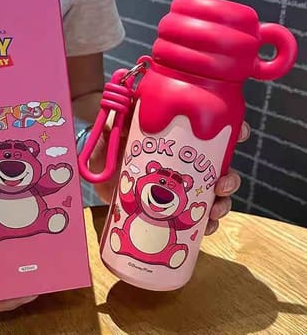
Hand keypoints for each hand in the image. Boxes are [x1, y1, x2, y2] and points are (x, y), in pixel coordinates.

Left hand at [90, 119, 250, 235]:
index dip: (233, 132)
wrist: (96, 163)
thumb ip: (125, 113)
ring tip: (212, 211)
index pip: (213, 132)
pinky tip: (203, 228)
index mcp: (179, 139)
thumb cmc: (111, 138)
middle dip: (230, 178)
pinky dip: (204, 225)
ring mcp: (178, 186)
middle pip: (220, 169)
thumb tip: (132, 107)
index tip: (240, 134)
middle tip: (221, 184)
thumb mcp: (119, 122)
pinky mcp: (167, 207)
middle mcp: (185, 163)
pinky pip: (194, 219)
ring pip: (212, 196)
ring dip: (221, 204)